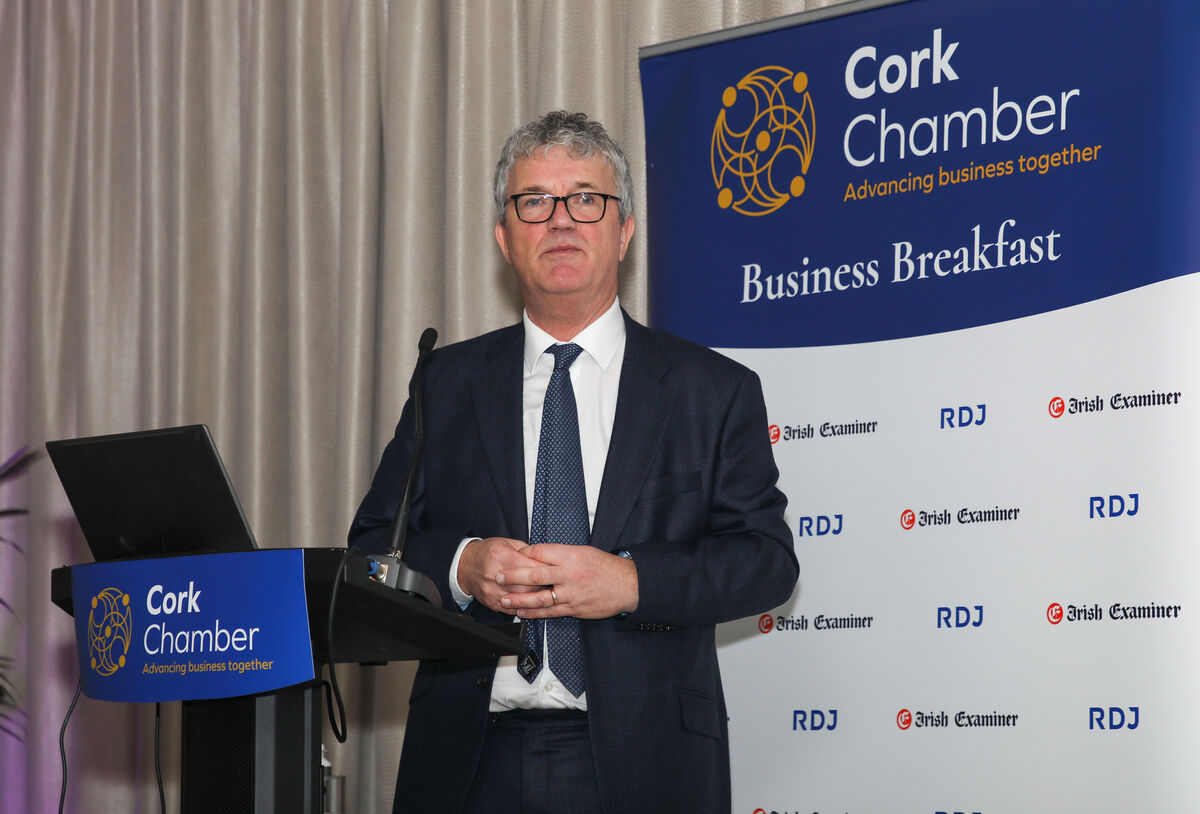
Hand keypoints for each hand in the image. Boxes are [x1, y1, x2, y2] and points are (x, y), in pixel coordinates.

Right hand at [457, 537, 544, 612]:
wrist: (465, 566)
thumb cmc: (487, 553)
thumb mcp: (507, 543)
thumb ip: (526, 550)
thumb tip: (544, 557)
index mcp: (501, 555)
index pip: (530, 566)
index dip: (545, 569)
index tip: (553, 569)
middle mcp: (495, 574)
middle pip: (527, 586)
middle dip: (542, 585)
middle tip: (549, 582)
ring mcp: (492, 591)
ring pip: (521, 599)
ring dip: (534, 597)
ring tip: (541, 591)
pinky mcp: (491, 602)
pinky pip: (513, 609)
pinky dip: (523, 606)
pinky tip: (529, 600)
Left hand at [497, 544, 638, 619]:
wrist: (628, 585)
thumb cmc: (606, 567)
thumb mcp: (584, 551)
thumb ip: (561, 554)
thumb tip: (539, 554)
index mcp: (571, 556)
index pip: (540, 552)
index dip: (524, 553)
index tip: (513, 555)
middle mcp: (569, 574)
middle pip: (534, 575)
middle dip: (513, 576)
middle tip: (498, 576)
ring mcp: (571, 593)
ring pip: (539, 597)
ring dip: (519, 599)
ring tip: (504, 599)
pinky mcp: (574, 608)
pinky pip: (550, 611)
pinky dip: (535, 613)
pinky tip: (523, 612)